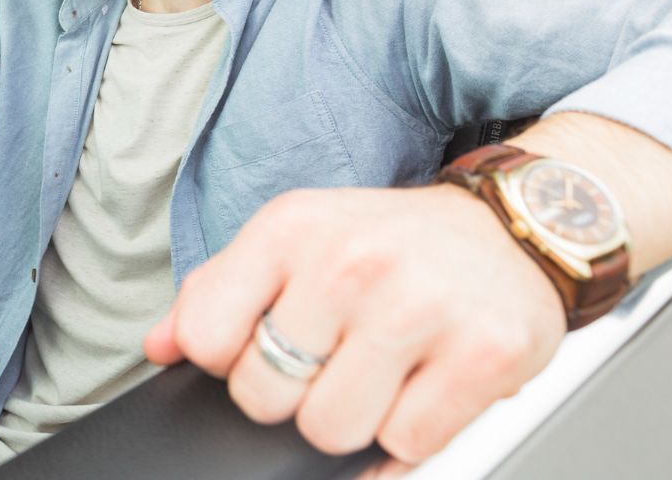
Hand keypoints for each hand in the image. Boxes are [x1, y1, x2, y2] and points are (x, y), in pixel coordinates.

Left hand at [143, 185, 564, 463]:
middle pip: (267, 398)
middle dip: (294, 397)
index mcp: (291, 228)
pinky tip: (427, 382)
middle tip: (335, 360)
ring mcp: (419, 308)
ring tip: (383, 370)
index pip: (208, 341)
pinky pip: (408, 446)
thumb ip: (218, 292)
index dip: (231, 362)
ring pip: (333, 432)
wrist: (513, 225)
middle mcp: (351, 261)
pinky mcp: (483, 354)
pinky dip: (413, 432)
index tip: (264, 347)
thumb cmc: (392, 241)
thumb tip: (158, 346)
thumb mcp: (295, 238)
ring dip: (355, 419)